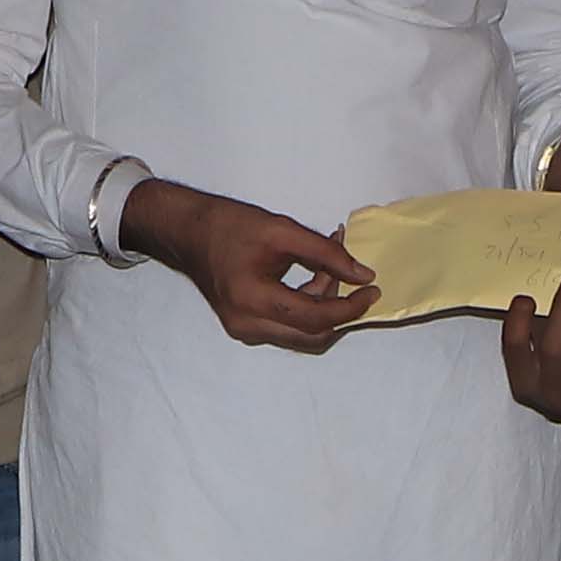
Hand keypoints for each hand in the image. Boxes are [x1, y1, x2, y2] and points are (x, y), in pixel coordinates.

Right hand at [123, 181, 379, 351]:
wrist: (187, 232)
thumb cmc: (229, 224)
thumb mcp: (282, 229)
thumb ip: (326, 253)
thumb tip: (363, 276)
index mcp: (252, 300)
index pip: (315, 318)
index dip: (350, 307)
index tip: (372, 289)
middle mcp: (247, 325)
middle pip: (312, 336)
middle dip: (339, 309)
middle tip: (352, 275)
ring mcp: (244, 331)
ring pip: (302, 334)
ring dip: (323, 306)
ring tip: (328, 265)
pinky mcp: (245, 328)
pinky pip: (288, 327)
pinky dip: (307, 306)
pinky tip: (312, 275)